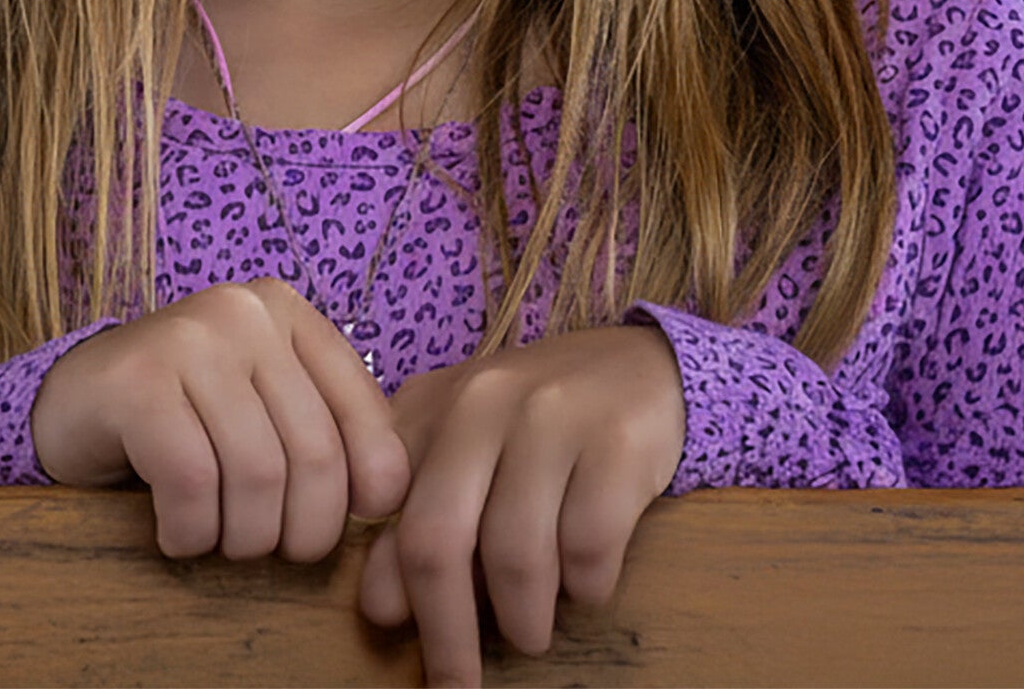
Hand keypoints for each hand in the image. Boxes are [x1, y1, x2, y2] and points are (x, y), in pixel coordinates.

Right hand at [30, 277, 410, 562]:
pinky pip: (192, 484)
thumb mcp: (263, 404)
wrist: (76, 401)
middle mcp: (244, 312)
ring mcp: (188, 338)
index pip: (366, 412)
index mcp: (289, 313)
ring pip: (257, 476)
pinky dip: (191, 532)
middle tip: (273, 551)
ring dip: (243, 538)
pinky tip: (177, 533)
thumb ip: (324, 429)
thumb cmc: (187, 417)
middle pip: (314, 453)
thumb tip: (389, 499)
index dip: (367, 488)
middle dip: (303, 531)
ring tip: (221, 539)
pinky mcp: (136, 381)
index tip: (346, 527)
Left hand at [357, 323, 684, 688]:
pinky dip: (586, 587)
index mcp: (433, 405)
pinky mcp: (618, 440)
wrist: (643, 366)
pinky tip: (586, 583)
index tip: (402, 643)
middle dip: (445, 633)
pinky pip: (589, 546)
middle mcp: (483, 400)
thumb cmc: (539, 424)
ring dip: (523, 618)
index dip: (391, 591)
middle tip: (459, 686)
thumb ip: (418, 515)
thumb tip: (380, 608)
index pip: (389, 513)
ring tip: (531, 632)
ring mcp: (552, 414)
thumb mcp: (466, 451)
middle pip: (438, 539)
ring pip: (515, 554)